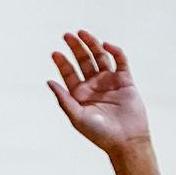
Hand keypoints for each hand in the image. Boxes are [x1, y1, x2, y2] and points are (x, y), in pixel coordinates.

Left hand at [48, 31, 149, 157]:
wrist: (126, 141)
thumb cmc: (100, 134)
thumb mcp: (77, 117)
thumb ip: (63, 100)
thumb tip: (49, 82)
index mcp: (81, 95)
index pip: (69, 73)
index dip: (62, 62)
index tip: (55, 53)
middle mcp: (94, 85)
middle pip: (83, 60)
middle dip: (75, 48)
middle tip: (67, 36)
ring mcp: (110, 81)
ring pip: (99, 56)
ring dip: (91, 44)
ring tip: (82, 33)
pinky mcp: (125, 80)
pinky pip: (120, 60)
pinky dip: (114, 51)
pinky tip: (106, 45)